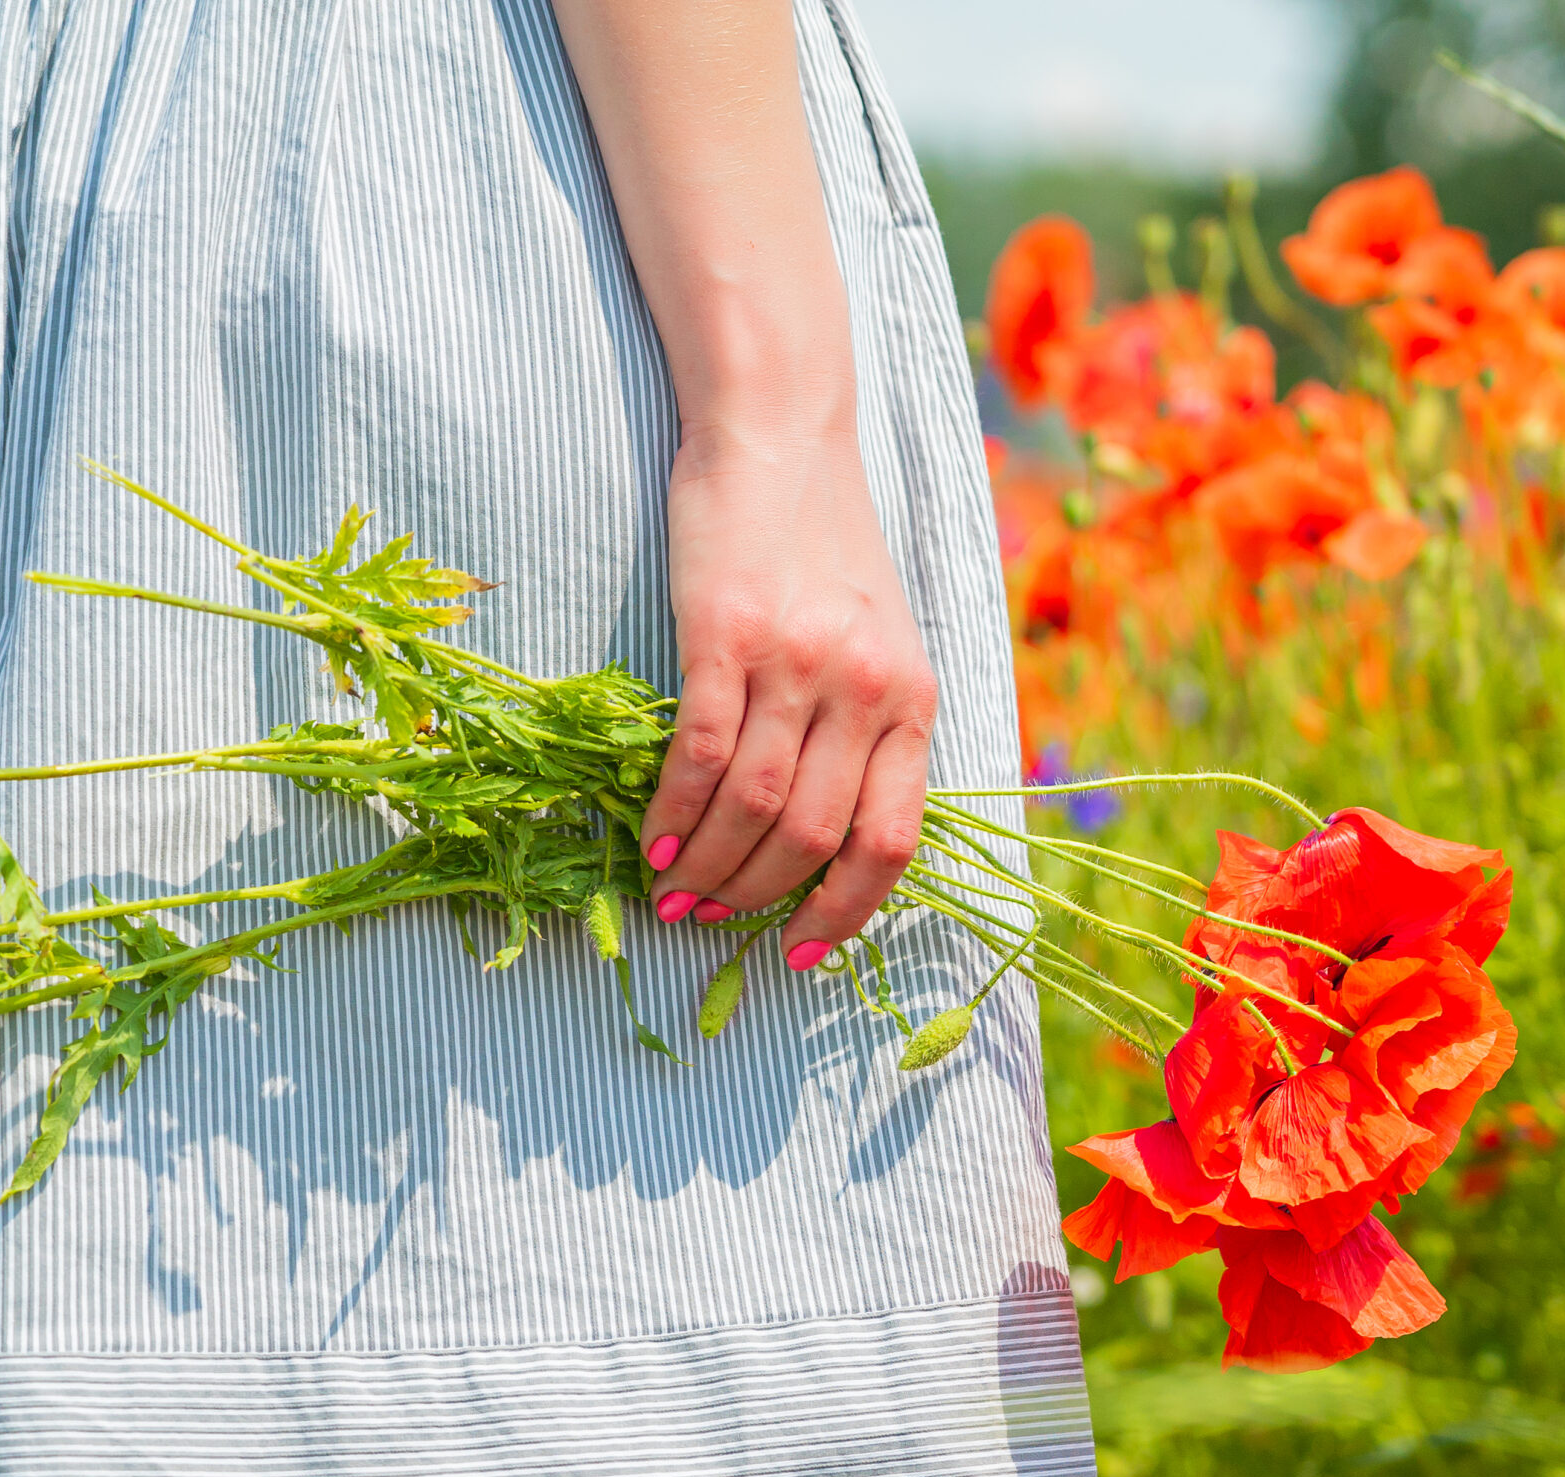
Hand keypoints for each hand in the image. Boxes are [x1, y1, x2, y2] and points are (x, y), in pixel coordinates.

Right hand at [640, 417, 936, 968]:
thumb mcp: (879, 641)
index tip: (803, 950)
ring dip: (708, 867)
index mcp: (912, 697)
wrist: (777, 438)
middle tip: (711, 920)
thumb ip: (869, 728)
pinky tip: (653, 844)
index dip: (846, 910)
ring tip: (675, 895)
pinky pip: (700, 755)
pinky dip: (673, 815)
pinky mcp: (726, 635)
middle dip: (758, 896)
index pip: (891, 838)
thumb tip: (827, 844)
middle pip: (813, 834)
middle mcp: (864, 686)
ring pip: (753, 806)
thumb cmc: (824, 548)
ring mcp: (796, 661)